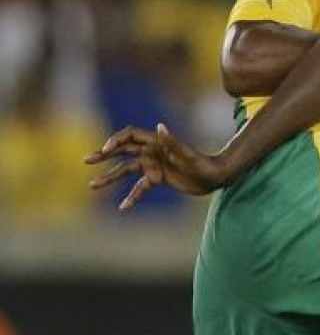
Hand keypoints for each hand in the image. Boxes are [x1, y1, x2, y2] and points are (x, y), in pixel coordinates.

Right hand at [85, 123, 226, 210]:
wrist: (216, 177)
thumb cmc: (203, 165)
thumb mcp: (187, 156)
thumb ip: (173, 142)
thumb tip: (160, 127)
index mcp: (157, 143)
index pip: (131, 136)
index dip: (116, 141)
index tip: (105, 152)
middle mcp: (153, 152)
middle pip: (123, 150)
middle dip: (105, 155)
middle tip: (87, 160)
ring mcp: (155, 165)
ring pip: (126, 169)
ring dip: (110, 177)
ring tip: (92, 185)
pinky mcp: (158, 178)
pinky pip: (140, 187)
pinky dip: (132, 196)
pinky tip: (123, 207)